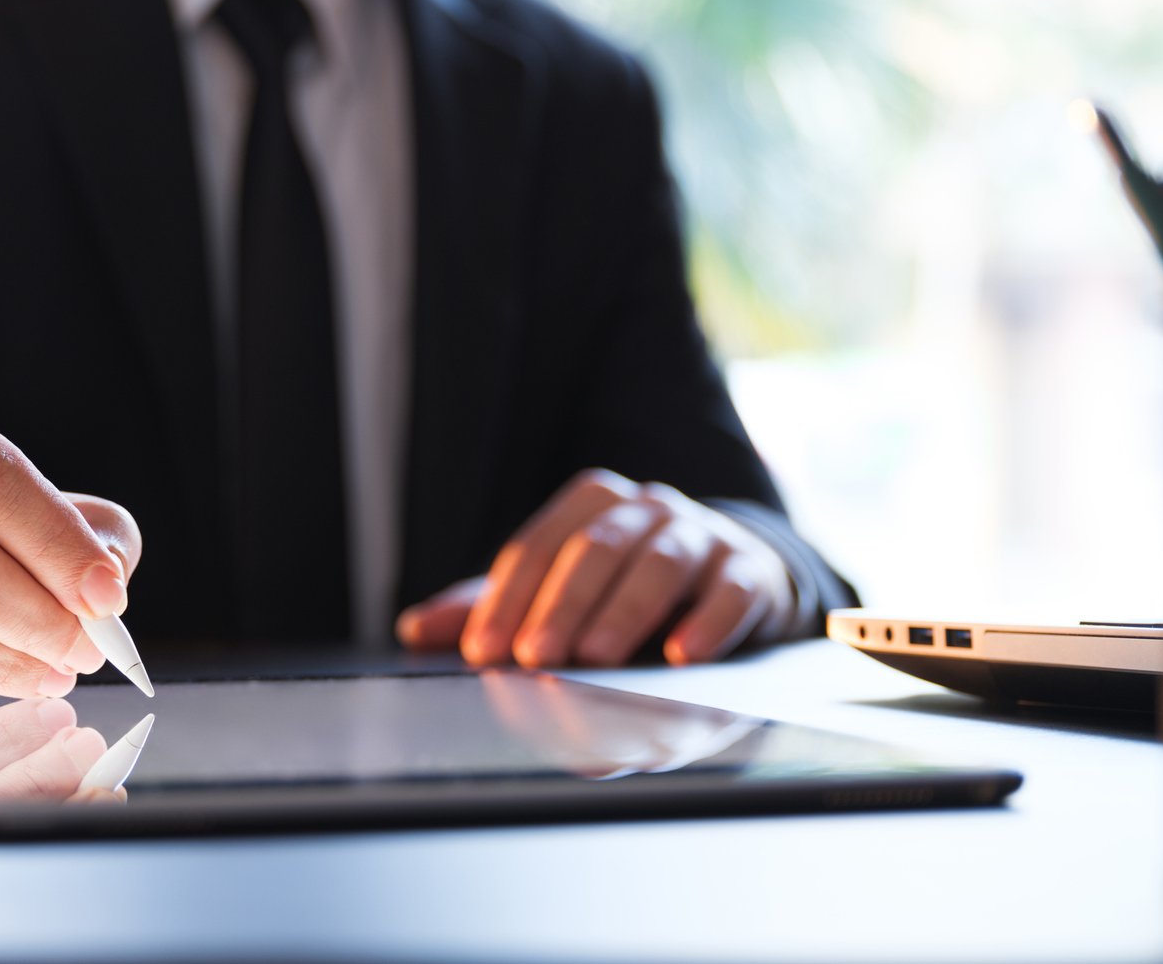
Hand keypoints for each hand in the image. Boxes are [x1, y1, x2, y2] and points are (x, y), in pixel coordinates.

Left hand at [394, 469, 793, 667]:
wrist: (735, 580)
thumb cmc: (628, 591)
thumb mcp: (559, 593)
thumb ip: (493, 608)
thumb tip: (412, 630)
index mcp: (590, 505)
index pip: (537, 548)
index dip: (505, 600)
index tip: (481, 653)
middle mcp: (645, 508)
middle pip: (594, 549)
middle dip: (559, 605)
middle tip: (535, 658)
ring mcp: (701, 533)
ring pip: (659, 561)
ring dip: (624, 611)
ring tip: (597, 658)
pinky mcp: (750, 570)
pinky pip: (731, 589)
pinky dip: (708, 620)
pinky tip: (685, 655)